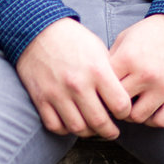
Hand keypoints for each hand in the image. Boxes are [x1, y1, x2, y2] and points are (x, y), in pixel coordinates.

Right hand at [16, 17, 132, 138]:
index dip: (125, 112)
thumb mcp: (98, 50)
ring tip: (93, 129)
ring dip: (88, 133)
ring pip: (78, 128)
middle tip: (112, 131)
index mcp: (97, 70)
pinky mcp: (41, 98)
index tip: (123, 113)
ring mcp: (58, 93)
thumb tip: (121, 98)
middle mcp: (78, 85)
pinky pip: (55, 126)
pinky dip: (65, 130)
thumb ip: (110, 74)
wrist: (38, 30)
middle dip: (110, 131)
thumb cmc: (72, 39)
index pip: (120, 105)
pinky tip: (72, 123)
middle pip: (100, 122)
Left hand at [108, 14, 163, 128]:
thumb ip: (110, 60)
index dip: (99, 91)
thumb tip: (95, 83)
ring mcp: (163, 87)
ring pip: (137, 117)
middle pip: (118, 104)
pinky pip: (160, 121)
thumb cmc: (152, 32)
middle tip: (113, 102)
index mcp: (128, 58)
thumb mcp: (125, 38)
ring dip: (131, 114)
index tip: (100, 92)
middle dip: (113, 104)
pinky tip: (149, 109)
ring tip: (131, 105)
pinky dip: (152, 119)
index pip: (104, 86)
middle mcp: (145, 74)